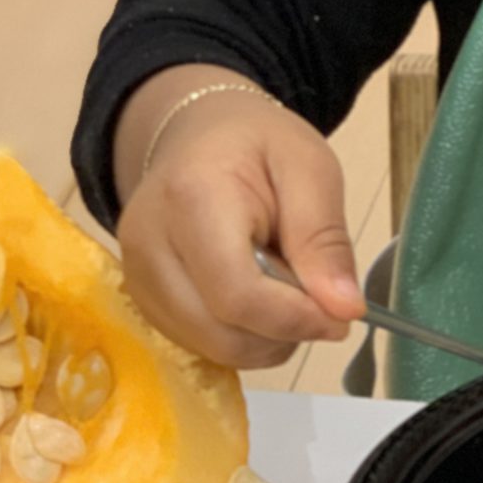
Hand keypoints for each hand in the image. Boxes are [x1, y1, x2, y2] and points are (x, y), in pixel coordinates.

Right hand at [114, 73, 365, 368]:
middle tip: (316, 297)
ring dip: (263, 339)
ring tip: (284, 288)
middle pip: (221, 332)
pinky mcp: (140, 299)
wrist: (199, 134)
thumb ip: (326, 239)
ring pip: (210, 348)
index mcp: (192, 197)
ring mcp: (137, 276)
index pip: (238, 295)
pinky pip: (198, 344)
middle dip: (283, 332)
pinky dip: (239, 336)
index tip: (340, 314)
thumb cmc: (258, 145)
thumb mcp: (310, 168)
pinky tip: (255, 296)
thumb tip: (344, 309)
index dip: (295, 318)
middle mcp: (148, 244)